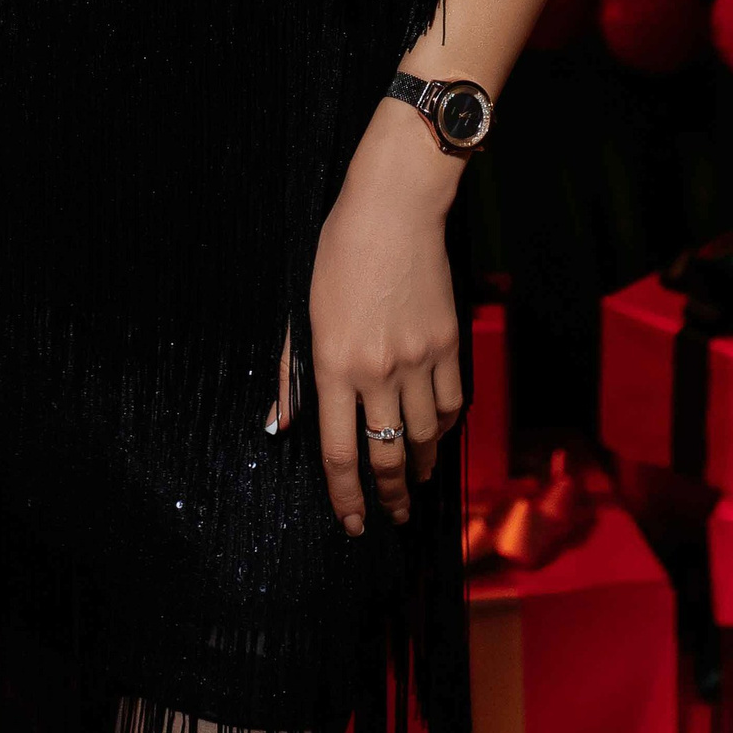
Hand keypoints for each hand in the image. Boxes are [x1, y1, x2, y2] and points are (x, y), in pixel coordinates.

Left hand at [300, 100, 464, 533]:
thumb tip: (281, 426)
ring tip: (415, 481)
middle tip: (392, 517)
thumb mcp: (302, 311)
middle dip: (388, 497)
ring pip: (424, 436)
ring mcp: (417, 359)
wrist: (394, 209)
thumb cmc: (338, 252)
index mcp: (332, 365)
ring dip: (419, 467)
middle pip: (386, 456)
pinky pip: (452, 402)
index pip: (339, 453)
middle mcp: (376, 371)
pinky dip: (445, 427)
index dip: (345, 498)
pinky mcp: (447, 343)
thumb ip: (292, 375)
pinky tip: (438, 435)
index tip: (351, 523)